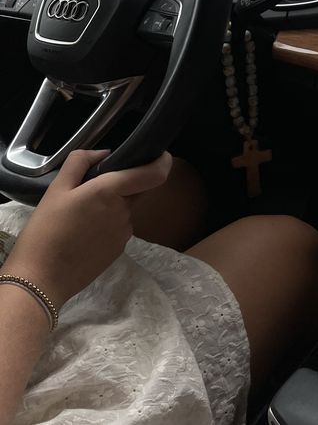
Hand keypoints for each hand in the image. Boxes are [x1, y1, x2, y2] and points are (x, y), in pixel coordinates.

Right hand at [2, 149, 171, 307]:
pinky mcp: (119, 250)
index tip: (158, 154)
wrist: (41, 279)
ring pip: (125, 209)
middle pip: (135, 189)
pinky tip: (83, 234)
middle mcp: (124, 211)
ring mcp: (124, 233)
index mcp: (110, 191)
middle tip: (91, 191)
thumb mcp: (56, 189)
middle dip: (121, 185)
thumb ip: (80, 162)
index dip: (161, 162)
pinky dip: (107, 224)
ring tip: (80, 217)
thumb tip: (103, 153)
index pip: (154, 174)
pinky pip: (119, 227)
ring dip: (111, 206)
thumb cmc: (46, 231)